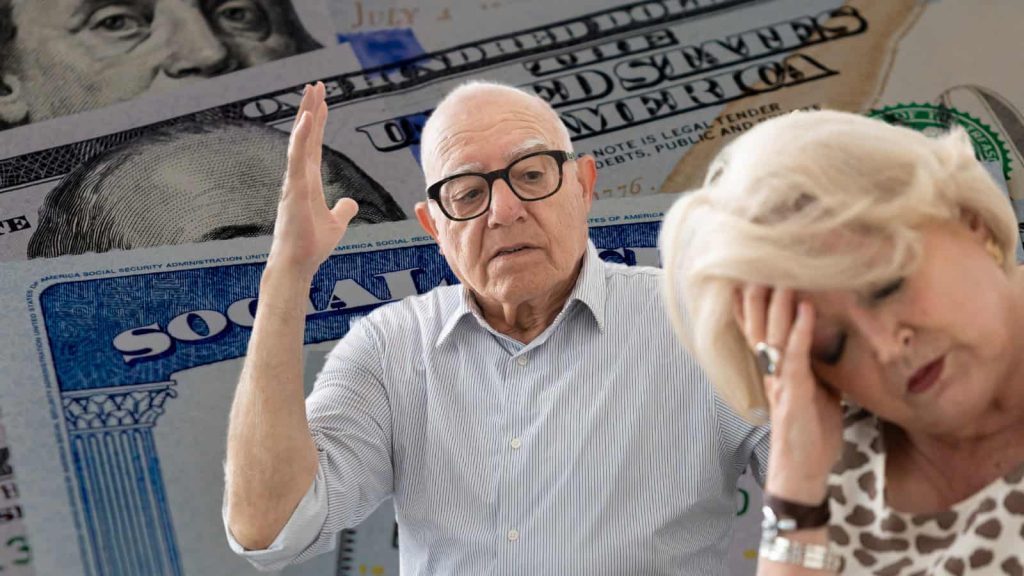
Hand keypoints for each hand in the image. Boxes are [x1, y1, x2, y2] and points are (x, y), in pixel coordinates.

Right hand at [268, 82, 358, 278]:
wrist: (297, 265)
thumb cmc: (311, 247)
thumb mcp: (336, 224)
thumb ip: (343, 210)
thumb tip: (351, 201)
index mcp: (308, 183)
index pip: (314, 146)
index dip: (319, 123)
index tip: (322, 101)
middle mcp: (298, 177)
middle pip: (306, 136)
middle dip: (311, 109)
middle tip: (316, 85)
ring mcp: (294, 182)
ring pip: (300, 140)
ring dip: (307, 114)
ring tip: (312, 91)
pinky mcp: (293, 190)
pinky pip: (296, 157)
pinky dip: (301, 136)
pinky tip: (307, 117)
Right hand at [736, 285, 843, 503]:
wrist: (803, 470)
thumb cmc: (811, 433)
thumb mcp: (817, 392)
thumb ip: (816, 366)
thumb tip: (832, 344)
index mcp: (773, 369)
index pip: (757, 328)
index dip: (751, 301)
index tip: (749, 271)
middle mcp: (770, 370)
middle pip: (759, 324)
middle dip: (759, 293)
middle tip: (759, 261)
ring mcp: (780, 380)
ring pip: (773, 333)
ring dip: (779, 303)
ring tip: (784, 274)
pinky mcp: (794, 392)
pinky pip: (796, 355)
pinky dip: (801, 331)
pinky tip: (806, 309)